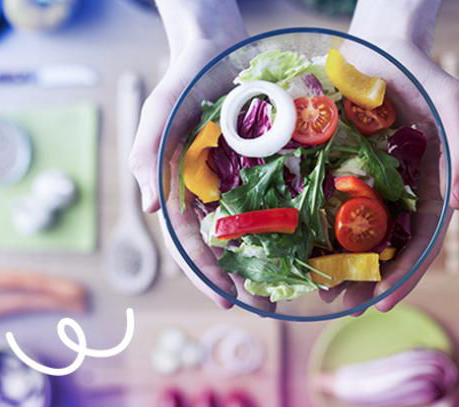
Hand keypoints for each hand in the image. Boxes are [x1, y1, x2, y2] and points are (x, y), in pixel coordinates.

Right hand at [131, 0, 276, 311]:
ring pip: (253, 232)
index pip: (190, 243)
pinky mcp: (265, 166)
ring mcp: (238, 182)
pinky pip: (279, 200)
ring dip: (268, 263)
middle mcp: (209, 193)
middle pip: (224, 248)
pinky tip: (311, 245)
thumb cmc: (181, 80)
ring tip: (290, 291)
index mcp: (179, 190)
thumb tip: (147, 208)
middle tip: (267, 309)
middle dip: (241, 281)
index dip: (205, 274)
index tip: (227, 300)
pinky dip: (291, 225)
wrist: (214, 45)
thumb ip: (147, 155)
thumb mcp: (159, 113)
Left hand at [320, 0, 458, 314]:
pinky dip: (317, 229)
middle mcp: (400, 191)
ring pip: (356, 233)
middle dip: (370, 281)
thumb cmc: (424, 74)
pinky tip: (299, 250)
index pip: (422, 242)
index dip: (406, 275)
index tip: (385, 303)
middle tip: (345, 308)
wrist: (382, 42)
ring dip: (342, 264)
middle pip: (387, 247)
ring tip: (321, 294)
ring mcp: (368, 181)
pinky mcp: (337, 166)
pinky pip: (326, 202)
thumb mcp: (454, 105)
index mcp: (433, 187)